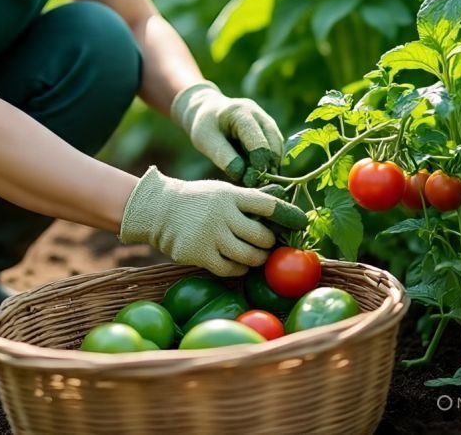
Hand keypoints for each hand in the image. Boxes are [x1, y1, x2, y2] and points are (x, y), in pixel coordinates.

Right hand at [119, 166, 306, 276]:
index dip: (288, 214)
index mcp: (229, 195)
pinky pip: (231, 268)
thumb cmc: (198, 200)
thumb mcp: (221, 191)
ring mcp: (211, 235)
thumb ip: (248, 199)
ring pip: (249, 256)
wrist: (159, 209)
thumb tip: (282, 198)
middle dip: (270, 242)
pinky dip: (240, 268)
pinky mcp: (200, 254)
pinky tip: (238, 261)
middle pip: (261, 235)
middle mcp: (222, 214)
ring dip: (258, 258)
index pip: (267, 204)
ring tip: (257, 255)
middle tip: (269, 243)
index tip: (302, 221)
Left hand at [171, 82, 282, 181]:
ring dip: (273, 163)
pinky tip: (263, 174)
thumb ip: (223, 156)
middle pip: (273, 140)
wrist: (207, 112)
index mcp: (240, 112)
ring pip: (278, 144)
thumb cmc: (205, 127)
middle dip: (269, 163)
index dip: (258, 160)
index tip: (253, 179)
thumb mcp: (206, 140)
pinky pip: (275, 146)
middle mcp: (257, 113)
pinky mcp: (268, 128)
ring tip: (262, 181)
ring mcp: (265, 119)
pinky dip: (271, 160)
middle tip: (262, 183)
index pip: (257, 138)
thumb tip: (243, 175)